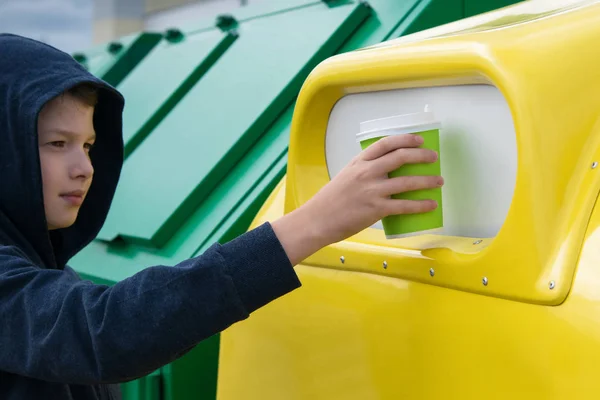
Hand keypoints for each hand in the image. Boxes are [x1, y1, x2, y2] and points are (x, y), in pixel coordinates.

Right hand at [272, 134, 442, 264]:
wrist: (317, 220)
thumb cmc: (330, 201)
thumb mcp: (345, 176)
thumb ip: (364, 171)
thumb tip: (387, 172)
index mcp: (359, 162)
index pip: (386, 144)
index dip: (405, 139)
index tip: (419, 139)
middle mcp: (367, 173)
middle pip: (401, 157)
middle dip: (422, 155)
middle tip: (433, 157)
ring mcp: (372, 190)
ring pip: (407, 182)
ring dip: (427, 180)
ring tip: (438, 181)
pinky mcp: (376, 209)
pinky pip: (404, 206)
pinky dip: (421, 205)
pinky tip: (431, 205)